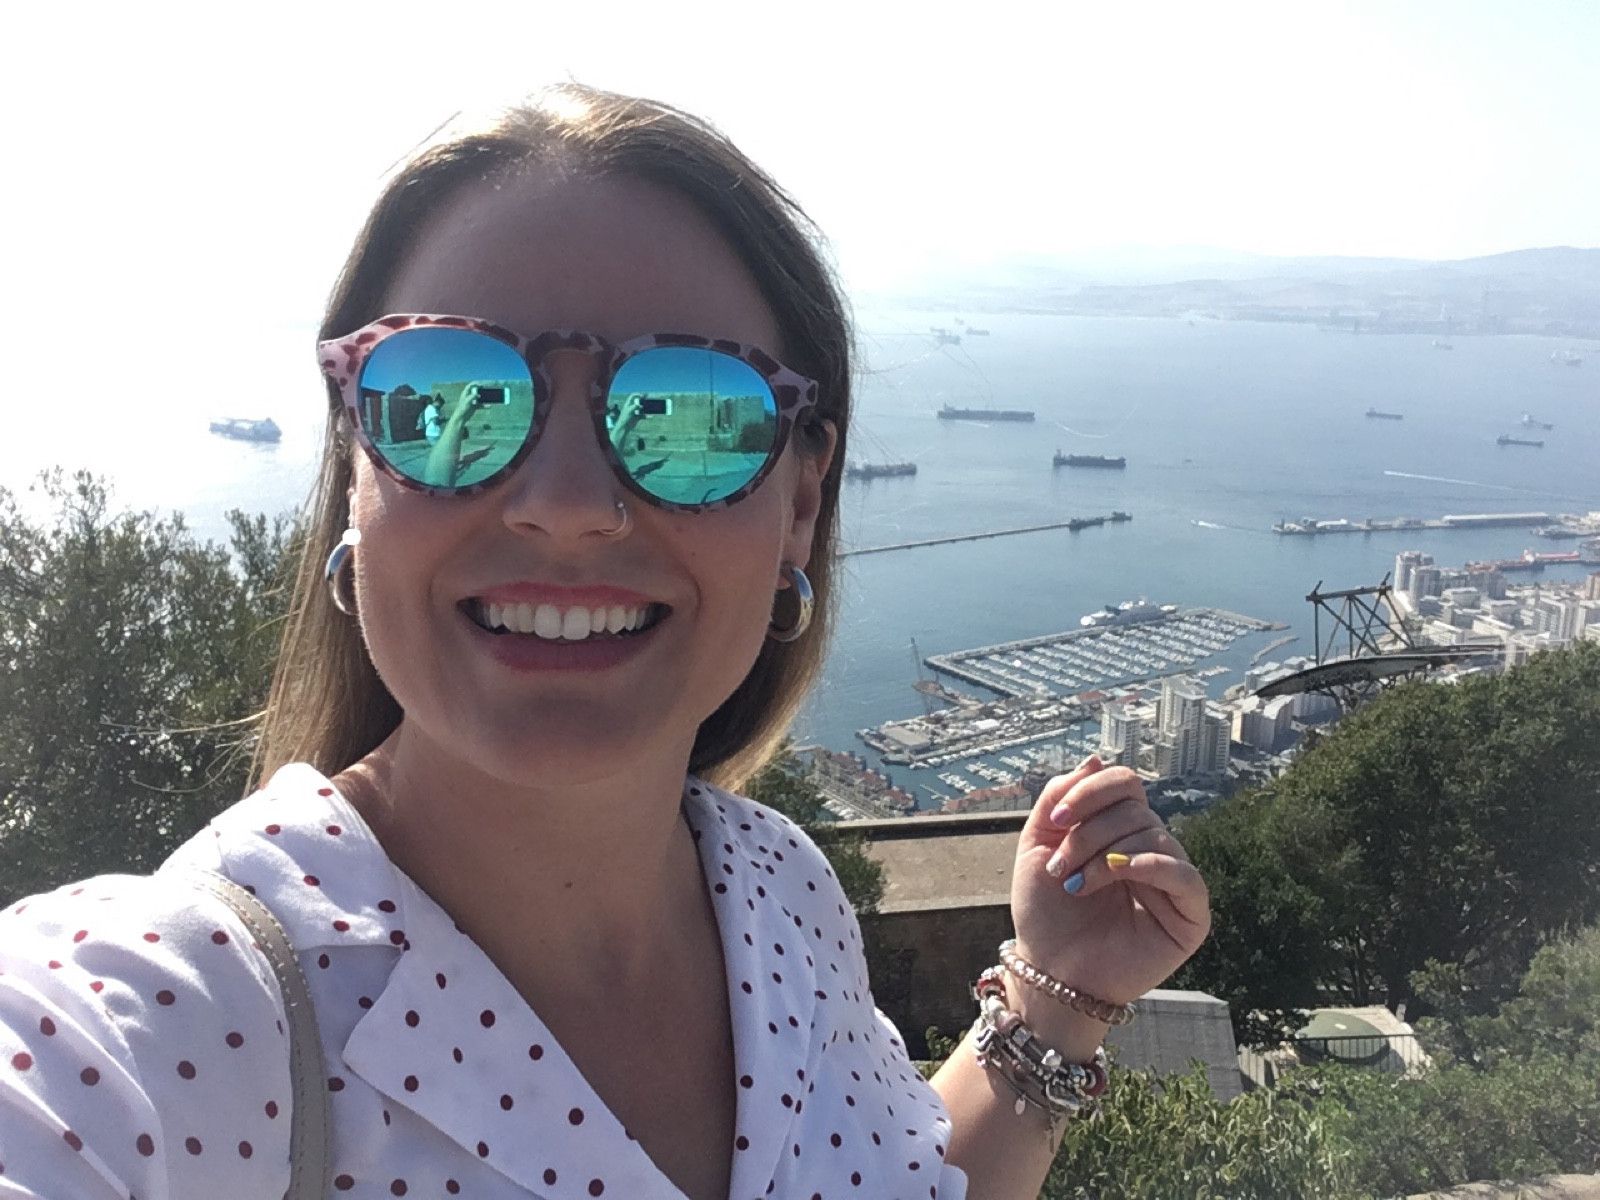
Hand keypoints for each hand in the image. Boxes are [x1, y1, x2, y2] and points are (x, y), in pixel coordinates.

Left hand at [1010, 757, 1209, 1011]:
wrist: (1050, 970)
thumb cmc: (1045, 913)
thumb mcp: (1037, 845)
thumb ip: (1059, 798)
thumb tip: (1096, 760)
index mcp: (1117, 831)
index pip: (1124, 784)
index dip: (1090, 791)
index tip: (1055, 819)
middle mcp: (1149, 850)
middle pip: (1134, 808)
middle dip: (1088, 832)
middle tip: (1059, 867)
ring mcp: (1172, 881)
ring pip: (1154, 834)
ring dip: (1104, 854)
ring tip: (1075, 884)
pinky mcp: (1190, 915)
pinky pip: (1184, 874)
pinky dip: (1150, 865)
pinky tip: (1119, 874)